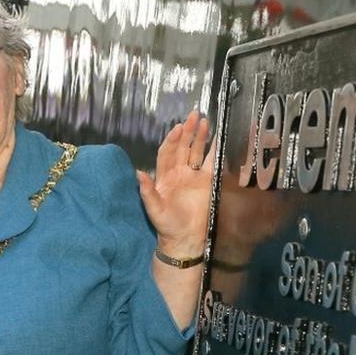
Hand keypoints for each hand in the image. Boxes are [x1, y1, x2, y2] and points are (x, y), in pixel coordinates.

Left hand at [138, 110, 212, 257]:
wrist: (185, 239)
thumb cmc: (167, 225)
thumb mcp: (154, 209)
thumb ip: (147, 192)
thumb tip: (138, 173)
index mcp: (165, 176)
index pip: (168, 152)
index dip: (172, 140)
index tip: (178, 129)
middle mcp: (179, 172)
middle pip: (183, 147)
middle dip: (188, 131)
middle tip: (194, 115)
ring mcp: (193, 176)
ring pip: (196, 152)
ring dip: (200, 137)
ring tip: (205, 122)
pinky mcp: (207, 182)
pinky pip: (210, 163)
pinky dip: (214, 151)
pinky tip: (218, 138)